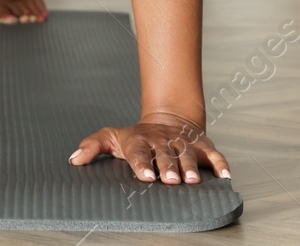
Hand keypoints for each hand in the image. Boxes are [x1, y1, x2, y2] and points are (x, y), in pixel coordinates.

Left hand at [69, 114, 229, 184]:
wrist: (167, 119)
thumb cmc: (137, 136)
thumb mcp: (112, 137)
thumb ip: (93, 146)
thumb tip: (75, 159)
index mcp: (141, 141)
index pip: (139, 153)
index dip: (142, 164)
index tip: (144, 176)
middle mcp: (163, 142)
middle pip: (165, 155)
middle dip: (168, 167)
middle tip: (170, 180)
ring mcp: (183, 143)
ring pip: (188, 155)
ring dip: (190, 167)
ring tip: (192, 180)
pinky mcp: (202, 146)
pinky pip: (214, 155)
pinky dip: (221, 164)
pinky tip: (225, 176)